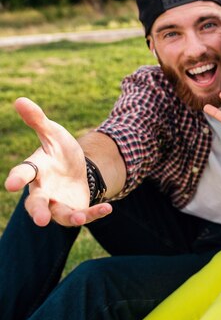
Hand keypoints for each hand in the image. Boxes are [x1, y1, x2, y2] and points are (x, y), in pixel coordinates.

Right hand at [4, 98, 111, 226]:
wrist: (77, 169)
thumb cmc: (58, 152)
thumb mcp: (53, 134)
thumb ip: (38, 121)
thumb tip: (19, 99)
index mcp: (36, 170)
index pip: (24, 174)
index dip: (18, 178)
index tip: (12, 185)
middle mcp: (43, 190)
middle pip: (36, 203)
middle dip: (38, 211)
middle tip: (40, 220)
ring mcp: (58, 203)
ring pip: (59, 215)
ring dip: (70, 217)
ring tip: (79, 218)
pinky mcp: (75, 210)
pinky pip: (83, 214)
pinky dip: (94, 213)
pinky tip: (108, 207)